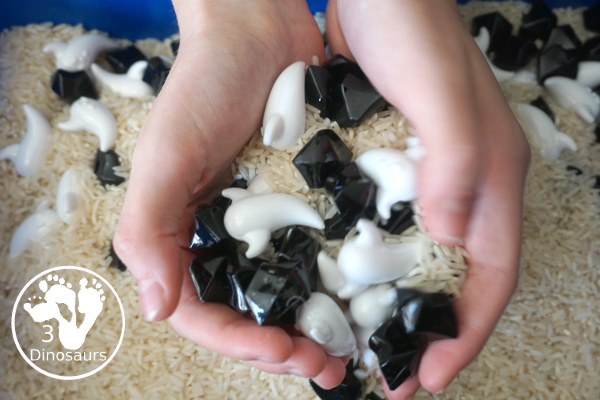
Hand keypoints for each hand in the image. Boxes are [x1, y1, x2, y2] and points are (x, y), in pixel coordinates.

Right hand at [113, 0, 346, 387]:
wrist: (260, 32)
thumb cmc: (205, 86)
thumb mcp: (167, 155)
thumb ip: (150, 229)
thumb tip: (157, 307)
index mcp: (186, 235)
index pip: (203, 311)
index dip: (239, 342)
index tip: (282, 351)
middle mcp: (226, 238)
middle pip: (250, 314)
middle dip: (283, 349)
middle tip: (326, 366)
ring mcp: (269, 225)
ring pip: (288, 295)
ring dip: (314, 329)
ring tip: (347, 352)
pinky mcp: (305, 204)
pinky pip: (318, 256)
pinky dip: (336, 287)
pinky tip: (362, 303)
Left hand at [327, 0, 529, 397]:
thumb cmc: (409, 25)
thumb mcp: (438, 92)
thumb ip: (456, 161)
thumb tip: (450, 233)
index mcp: (490, 176)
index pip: (489, 276)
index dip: (464, 332)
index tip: (427, 376)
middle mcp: (466, 183)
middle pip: (459, 277)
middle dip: (432, 330)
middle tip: (392, 370)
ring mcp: (430, 175)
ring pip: (425, 258)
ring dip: (401, 303)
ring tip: (367, 336)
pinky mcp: (395, 163)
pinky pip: (392, 227)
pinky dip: (375, 262)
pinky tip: (344, 277)